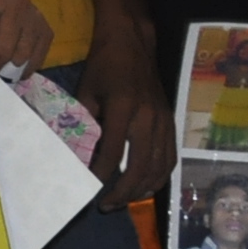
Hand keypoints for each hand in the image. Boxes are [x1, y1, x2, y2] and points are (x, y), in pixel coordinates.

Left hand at [77, 12, 175, 207]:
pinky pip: (170, 158)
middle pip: (141, 167)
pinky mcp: (171, 123)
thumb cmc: (103, 66)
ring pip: (159, 167)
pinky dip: (158, 177)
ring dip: (142, 189)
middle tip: (106, 205)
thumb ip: (84, 123)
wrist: (133, 43)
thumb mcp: (85, 91)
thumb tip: (76, 154)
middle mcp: (149, 117)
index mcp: (125, 108)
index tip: (87, 189)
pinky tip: (144, 187)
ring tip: (123, 201)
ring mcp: (164, 121)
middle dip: (123, 192)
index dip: (100, 175)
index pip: (113, 153)